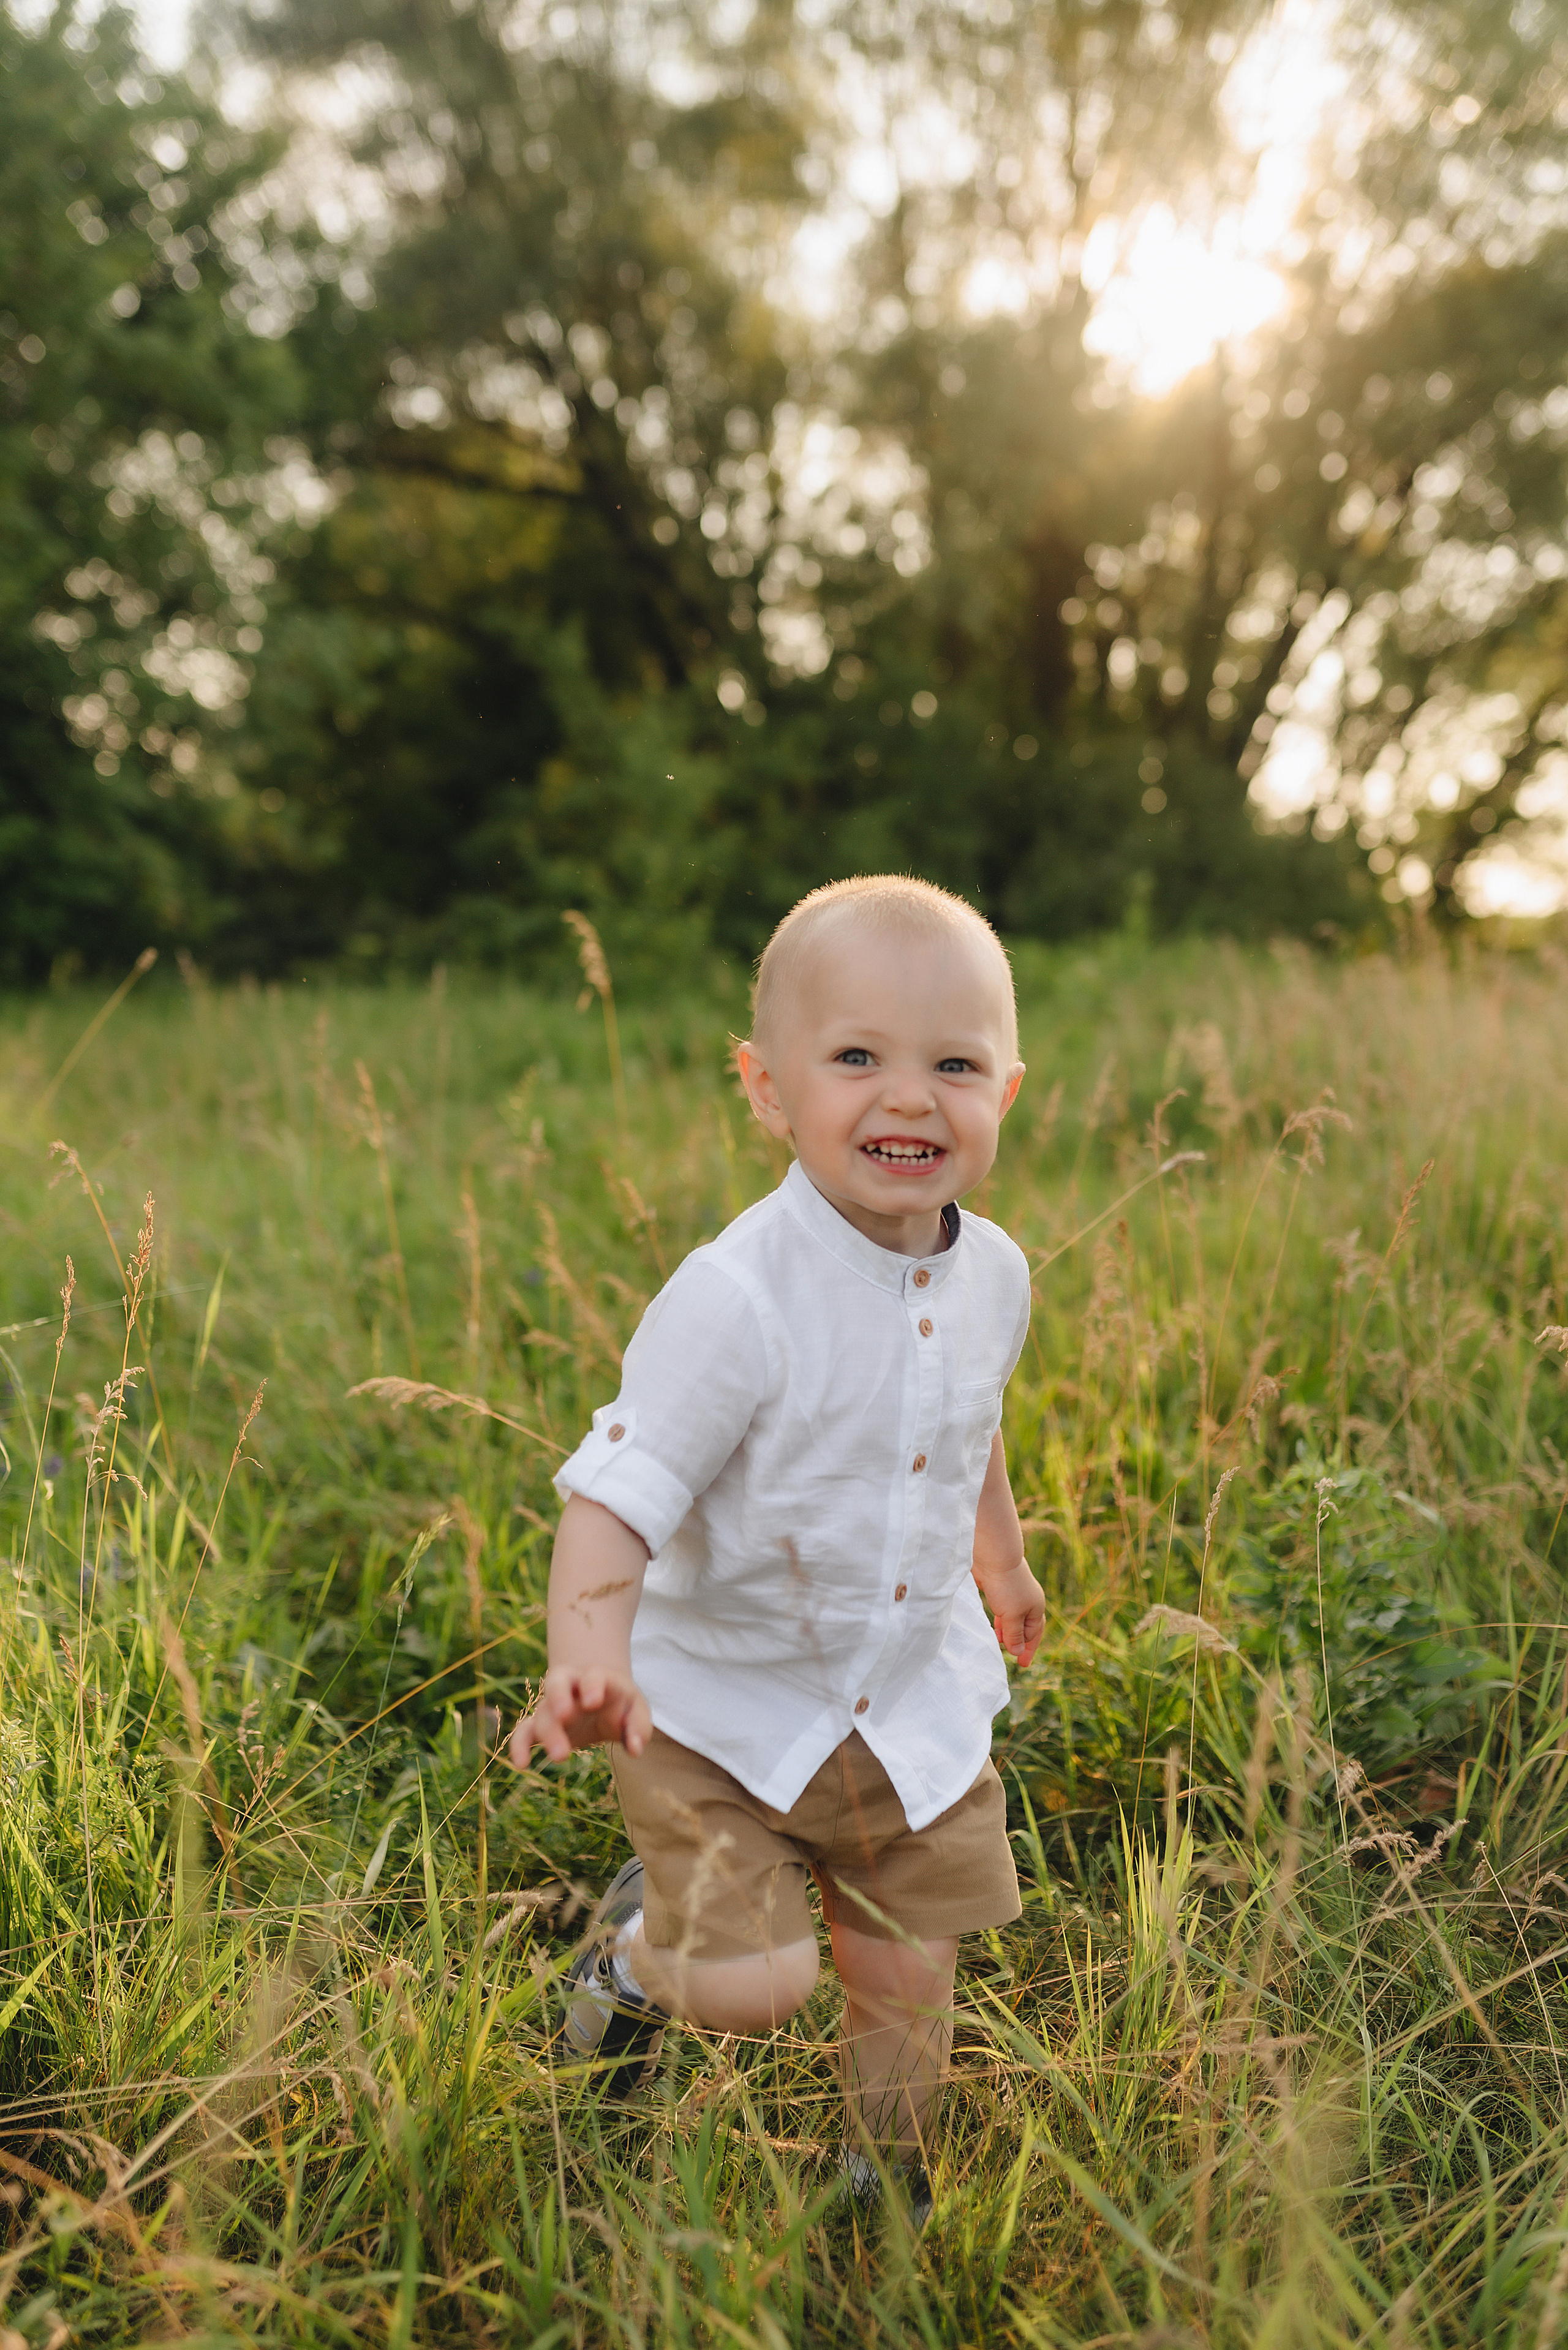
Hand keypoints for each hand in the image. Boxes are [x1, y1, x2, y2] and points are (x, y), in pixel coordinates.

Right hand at [509, 1664, 652, 1766]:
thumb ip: (638, 1727)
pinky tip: (521, 1765)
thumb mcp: (636, 1710)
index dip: (591, 1686)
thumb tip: (635, 1750)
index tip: (593, 1702)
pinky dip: (519, 1744)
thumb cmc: (620, 1703)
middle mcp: (569, 1687)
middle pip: (557, 1685)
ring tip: (561, 1756)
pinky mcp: (541, 1724)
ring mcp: (552, 1704)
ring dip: (548, 1732)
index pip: (591, 1676)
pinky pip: (524, 1731)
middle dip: (559, 1700)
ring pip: (542, 1712)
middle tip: (565, 1718)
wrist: (598, 1696)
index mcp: (595, 1678)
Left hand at [979, 1558, 1043, 1668]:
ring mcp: (1015, 1596)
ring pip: (1014, 1619)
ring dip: (1008, 1633)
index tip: (1022, 1664)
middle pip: (1027, 1628)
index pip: (1034, 1634)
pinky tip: (995, 1627)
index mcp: (1036, 1608)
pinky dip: (1001, 1622)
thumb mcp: (1012, 1615)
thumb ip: (1014, 1635)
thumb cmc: (1007, 1587)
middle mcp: (1028, 1602)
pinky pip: (1004, 1611)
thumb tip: (1018, 1651)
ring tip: (1000, 1643)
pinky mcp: (1001, 1591)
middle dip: (1021, 1642)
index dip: (1028, 1649)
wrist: (994, 1558)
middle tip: (1016, 1658)